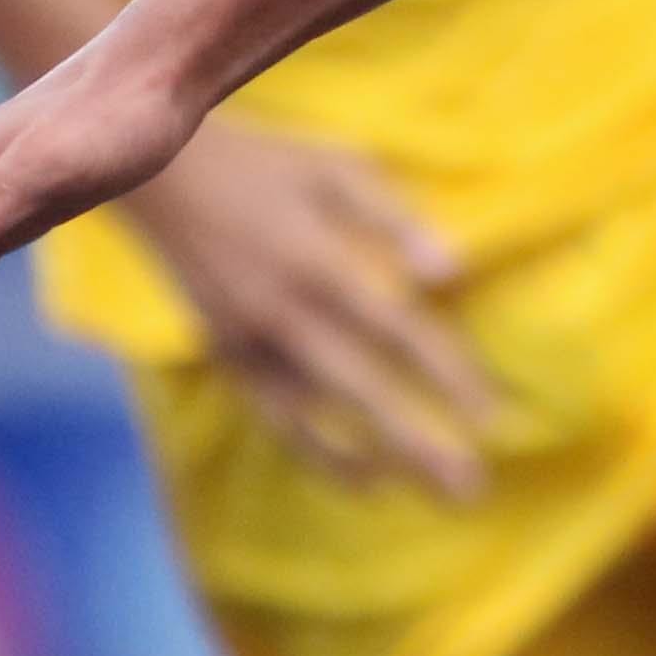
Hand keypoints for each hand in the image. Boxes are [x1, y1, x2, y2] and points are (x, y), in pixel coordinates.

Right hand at [119, 124, 493, 494]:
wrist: (163, 175)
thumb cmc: (269, 163)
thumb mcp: (337, 168)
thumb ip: (395, 220)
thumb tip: (453, 273)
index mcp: (316, 263)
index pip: (397, 330)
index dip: (447, 374)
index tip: (493, 416)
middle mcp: (281, 314)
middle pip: (361, 391)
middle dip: (417, 443)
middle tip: (471, 489)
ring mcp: (246, 342)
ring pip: (313, 420)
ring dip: (370, 461)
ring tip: (422, 493)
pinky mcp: (224, 355)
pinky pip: (274, 418)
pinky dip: (315, 452)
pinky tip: (361, 477)